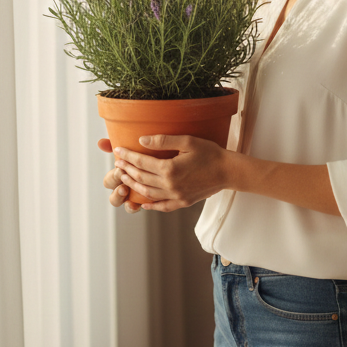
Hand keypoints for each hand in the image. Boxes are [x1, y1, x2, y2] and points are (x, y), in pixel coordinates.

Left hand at [103, 135, 230, 213]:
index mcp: (169, 169)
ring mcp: (175, 196)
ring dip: (133, 185)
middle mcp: (169, 185)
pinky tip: (143, 203)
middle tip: (118, 163)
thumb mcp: (188, 141)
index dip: (128, 155)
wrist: (228, 171)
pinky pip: (162, 206)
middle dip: (127, 169)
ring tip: (125, 177)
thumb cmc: (210, 153)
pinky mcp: (182, 202)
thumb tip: (142, 140)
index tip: (118, 150)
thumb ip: (164, 140)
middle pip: (141, 178)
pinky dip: (150, 206)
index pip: (141, 162)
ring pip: (148, 193)